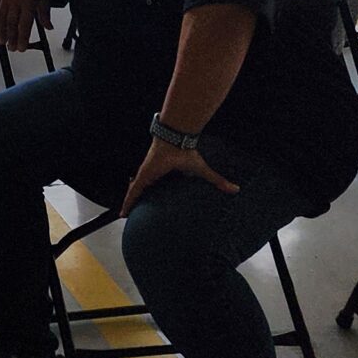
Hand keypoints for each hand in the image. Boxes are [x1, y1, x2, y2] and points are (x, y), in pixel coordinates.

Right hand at [0, 0, 48, 51]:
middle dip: (11, 38)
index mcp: (28, 2)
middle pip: (11, 24)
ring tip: (1, 41)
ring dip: (1, 31)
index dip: (22, 39)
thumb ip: (45, 12)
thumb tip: (47, 26)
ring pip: (1, 18)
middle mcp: (15, 0)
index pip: (24, 26)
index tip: (21, 47)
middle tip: (11, 48)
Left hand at [120, 138, 238, 214]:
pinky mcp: (143, 177)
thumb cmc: (187, 153)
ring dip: (130, 202)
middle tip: (134, 212)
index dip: (154, 194)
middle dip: (138, 200)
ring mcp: (146, 176)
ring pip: (135, 192)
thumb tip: (235, 189)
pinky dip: (128, 201)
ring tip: (124, 215)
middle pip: (143, 190)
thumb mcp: (203, 172)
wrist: (177, 141)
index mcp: (165, 174)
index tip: (153, 204)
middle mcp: (153, 175)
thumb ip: (217, 181)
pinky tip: (123, 212)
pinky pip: (133, 192)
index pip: (157, 186)